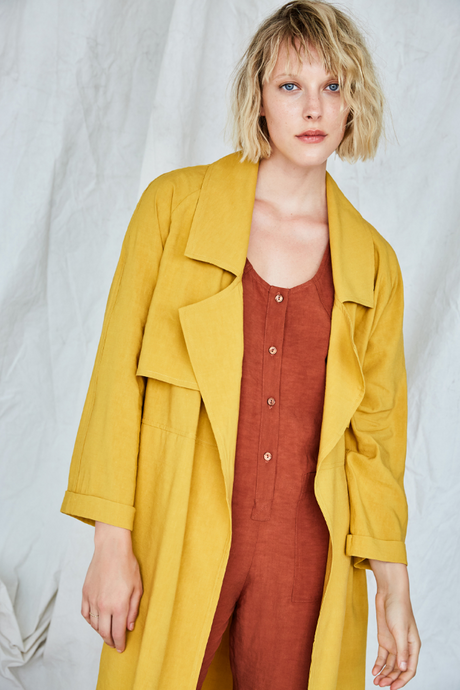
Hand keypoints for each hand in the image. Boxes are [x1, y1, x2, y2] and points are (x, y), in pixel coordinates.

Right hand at [81, 521, 142, 652]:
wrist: (111, 548)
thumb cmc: (127, 565)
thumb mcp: (138, 587)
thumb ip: (134, 609)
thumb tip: (129, 626)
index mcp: (119, 606)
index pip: (117, 633)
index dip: (120, 643)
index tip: (121, 648)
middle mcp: (104, 606)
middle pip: (104, 633)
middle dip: (110, 641)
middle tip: (115, 644)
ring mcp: (93, 600)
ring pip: (95, 624)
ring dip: (101, 632)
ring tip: (107, 633)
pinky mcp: (85, 593)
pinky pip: (86, 613)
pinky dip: (91, 621)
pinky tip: (96, 621)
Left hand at [369, 560, 420, 688]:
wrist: (389, 593)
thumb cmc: (398, 609)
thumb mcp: (399, 631)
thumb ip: (401, 651)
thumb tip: (403, 669)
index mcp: (413, 646)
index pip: (410, 669)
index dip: (402, 680)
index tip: (392, 688)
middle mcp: (404, 647)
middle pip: (399, 669)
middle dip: (391, 678)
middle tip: (380, 685)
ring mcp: (394, 644)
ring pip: (390, 665)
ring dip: (384, 673)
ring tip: (376, 681)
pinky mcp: (384, 639)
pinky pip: (382, 656)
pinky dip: (379, 664)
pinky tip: (374, 670)